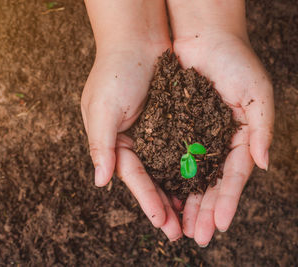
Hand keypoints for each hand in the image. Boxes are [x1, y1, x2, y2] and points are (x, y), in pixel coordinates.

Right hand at [81, 43, 181, 239]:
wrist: (137, 39)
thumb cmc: (115, 72)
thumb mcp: (102, 109)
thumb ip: (100, 146)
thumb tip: (100, 182)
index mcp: (112, 142)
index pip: (131, 177)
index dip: (147, 200)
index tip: (162, 223)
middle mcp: (130, 142)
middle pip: (149, 179)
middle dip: (163, 206)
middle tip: (179, 233)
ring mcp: (150, 133)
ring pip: (165, 169)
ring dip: (176, 192)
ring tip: (189, 217)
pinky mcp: (167, 123)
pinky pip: (177, 151)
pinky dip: (185, 168)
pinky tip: (197, 184)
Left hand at [173, 33, 273, 245]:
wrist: (203, 37)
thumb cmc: (235, 61)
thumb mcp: (257, 93)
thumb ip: (262, 129)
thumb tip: (263, 164)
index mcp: (239, 137)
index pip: (233, 176)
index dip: (227, 201)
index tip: (219, 224)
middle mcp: (216, 142)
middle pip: (209, 183)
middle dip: (203, 210)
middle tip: (196, 237)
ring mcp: (194, 136)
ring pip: (187, 176)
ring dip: (184, 202)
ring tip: (178, 227)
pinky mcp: (173, 127)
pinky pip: (169, 156)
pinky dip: (166, 177)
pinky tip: (162, 196)